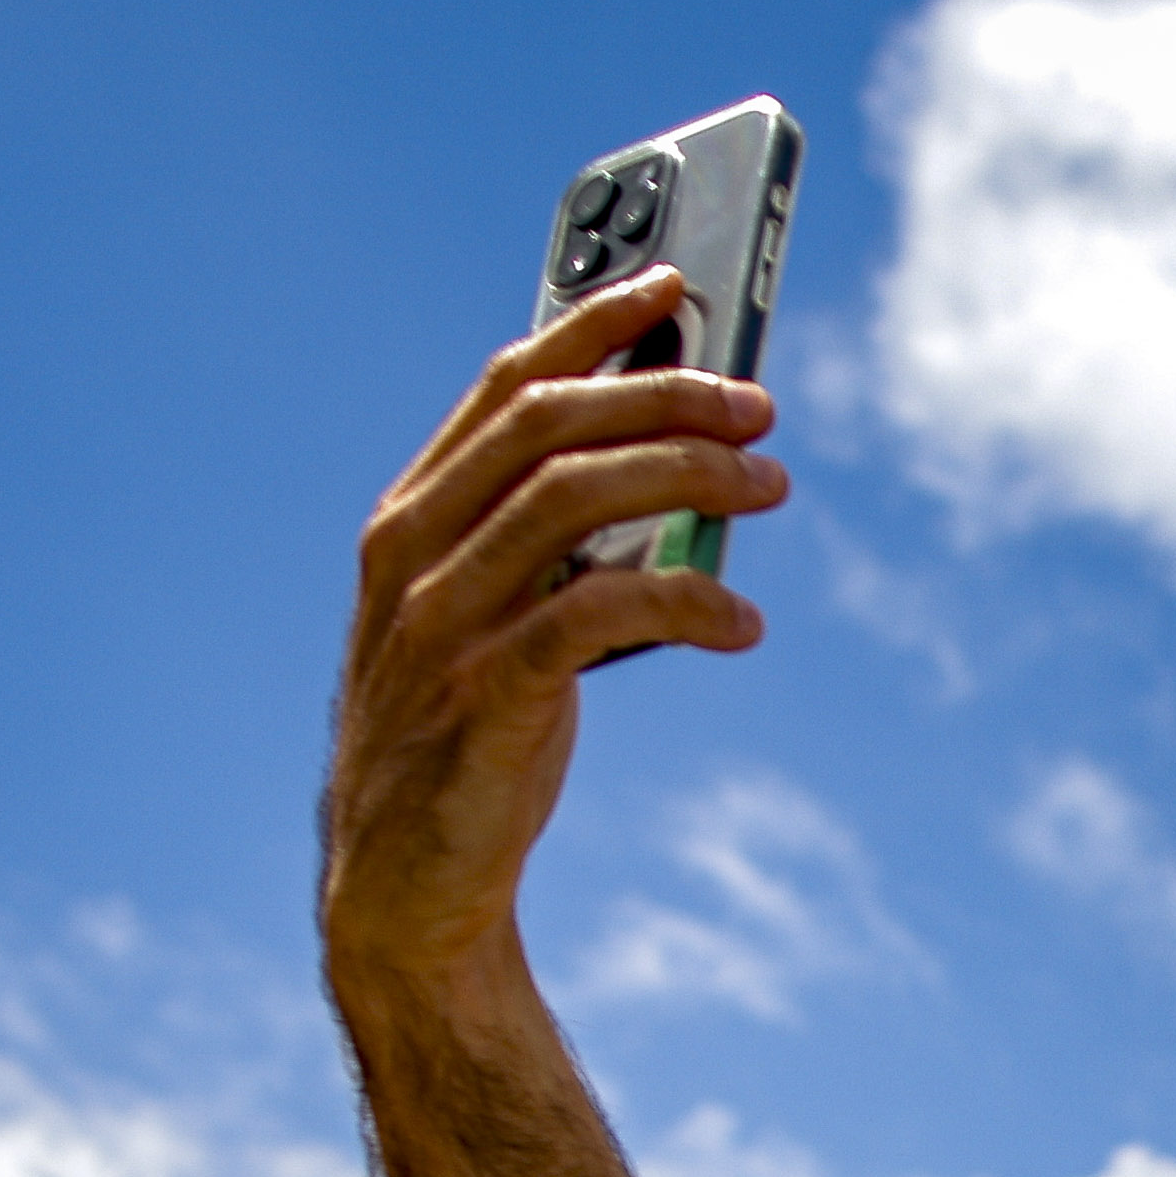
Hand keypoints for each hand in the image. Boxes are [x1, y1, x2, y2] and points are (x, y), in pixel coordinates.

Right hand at [316, 271, 787, 1005]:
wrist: (404, 890)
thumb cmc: (469, 740)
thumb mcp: (499, 620)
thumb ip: (552, 545)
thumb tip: (675, 467)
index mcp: (412, 518)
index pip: (505, 387)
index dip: (590, 323)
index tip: (678, 286)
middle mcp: (413, 553)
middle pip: (546, 425)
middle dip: (662, 395)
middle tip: (760, 406)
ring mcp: (439, 622)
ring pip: (568, 499)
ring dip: (685, 479)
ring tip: (771, 488)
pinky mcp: (482, 699)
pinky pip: (594, 617)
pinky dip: (681, 604)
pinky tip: (743, 625)